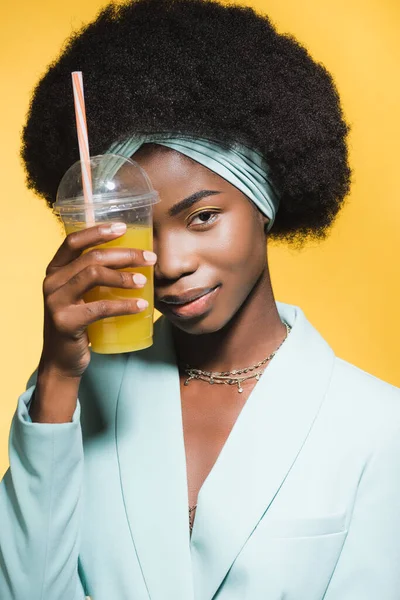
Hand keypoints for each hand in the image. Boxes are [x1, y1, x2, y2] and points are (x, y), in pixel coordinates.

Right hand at [38, 222, 156, 379]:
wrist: (63, 361)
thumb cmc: (79, 323)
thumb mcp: (81, 295)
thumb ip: (94, 277)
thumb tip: (135, 259)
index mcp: (55, 270)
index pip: (73, 241)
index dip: (98, 231)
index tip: (123, 227)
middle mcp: (51, 282)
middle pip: (91, 257)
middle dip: (125, 254)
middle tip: (150, 258)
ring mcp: (56, 301)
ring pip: (94, 275)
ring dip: (124, 276)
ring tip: (145, 281)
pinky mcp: (65, 322)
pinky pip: (100, 307)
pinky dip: (124, 305)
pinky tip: (141, 306)